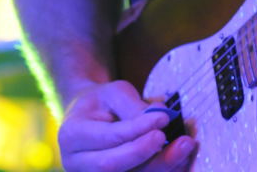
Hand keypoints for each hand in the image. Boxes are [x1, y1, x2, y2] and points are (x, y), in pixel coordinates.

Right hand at [58, 79, 196, 171]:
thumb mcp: (113, 92)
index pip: (109, 136)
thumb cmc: (102, 102)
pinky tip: (179, 161)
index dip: (138, 130)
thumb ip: (132, 106)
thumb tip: (157, 118)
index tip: (164, 118)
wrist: (89, 118)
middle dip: (147, 153)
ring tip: (185, 148)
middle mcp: (76, 163)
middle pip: (113, 166)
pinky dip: (160, 171)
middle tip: (176, 139)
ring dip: (159, 167)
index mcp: (71, 135)